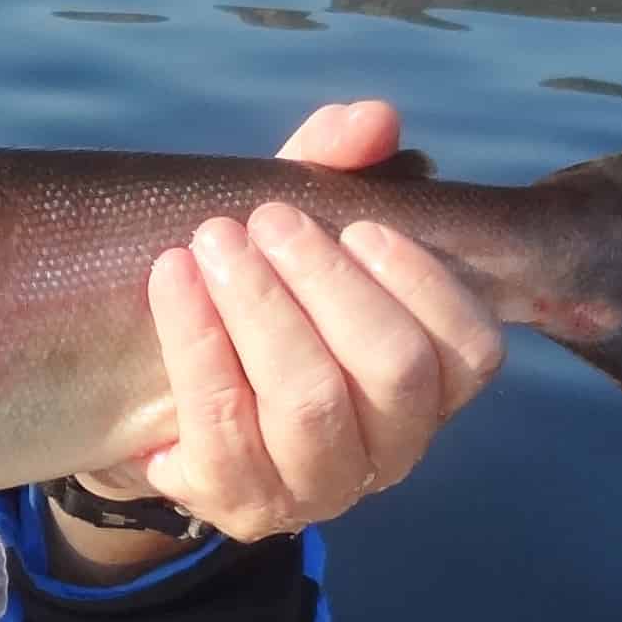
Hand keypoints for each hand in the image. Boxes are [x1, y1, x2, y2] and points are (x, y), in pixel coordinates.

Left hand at [75, 99, 505, 540]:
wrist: (151, 398)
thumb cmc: (252, 305)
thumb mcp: (292, 235)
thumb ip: (332, 173)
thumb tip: (372, 117)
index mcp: (429, 385)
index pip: (470, 348)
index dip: (423, 282)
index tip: (360, 223)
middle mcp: (391, 445)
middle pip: (391, 368)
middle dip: (327, 282)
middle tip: (265, 220)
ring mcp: (319, 486)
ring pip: (311, 402)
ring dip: (260, 308)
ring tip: (213, 243)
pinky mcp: (242, 504)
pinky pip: (223, 427)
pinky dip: (195, 344)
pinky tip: (171, 282)